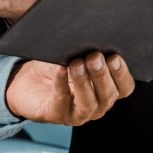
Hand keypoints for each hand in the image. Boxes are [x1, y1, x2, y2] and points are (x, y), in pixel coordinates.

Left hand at [5, 53, 134, 125]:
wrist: (28, 82)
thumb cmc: (56, 68)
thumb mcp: (75, 56)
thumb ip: (87, 51)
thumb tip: (94, 37)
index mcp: (106, 90)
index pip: (124, 88)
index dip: (122, 74)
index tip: (114, 57)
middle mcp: (96, 105)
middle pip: (107, 95)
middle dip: (102, 75)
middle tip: (94, 57)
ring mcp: (77, 114)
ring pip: (88, 103)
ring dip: (84, 82)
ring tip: (77, 64)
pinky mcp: (56, 115)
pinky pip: (61, 101)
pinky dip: (61, 84)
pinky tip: (60, 69)